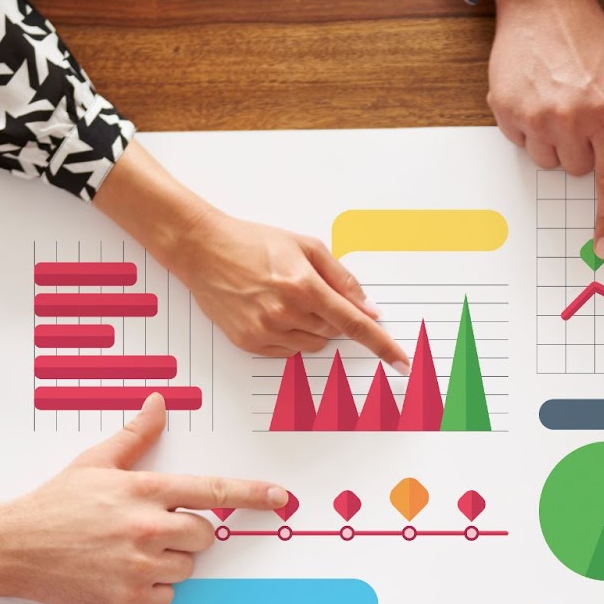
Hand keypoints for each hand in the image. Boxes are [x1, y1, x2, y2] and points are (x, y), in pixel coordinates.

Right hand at [0, 393, 288, 603]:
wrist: (14, 548)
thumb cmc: (55, 505)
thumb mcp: (96, 462)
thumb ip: (136, 435)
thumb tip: (159, 402)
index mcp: (145, 491)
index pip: (213, 491)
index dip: (251, 495)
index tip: (280, 498)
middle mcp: (148, 527)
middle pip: (205, 535)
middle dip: (187, 533)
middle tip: (150, 530)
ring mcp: (140, 566)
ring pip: (187, 567)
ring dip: (168, 562)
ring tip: (127, 552)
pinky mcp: (129, 599)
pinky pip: (167, 597)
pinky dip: (151, 590)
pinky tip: (121, 575)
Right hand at [168, 210, 409, 368]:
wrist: (203, 250)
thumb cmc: (253, 243)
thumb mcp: (305, 247)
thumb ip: (342, 278)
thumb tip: (369, 308)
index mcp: (303, 285)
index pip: (354, 323)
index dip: (381, 344)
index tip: (401, 361)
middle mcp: (285, 312)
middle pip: (333, 332)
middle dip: (331, 315)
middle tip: (308, 291)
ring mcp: (265, 331)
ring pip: (312, 344)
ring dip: (311, 326)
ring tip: (284, 297)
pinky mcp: (250, 343)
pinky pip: (288, 351)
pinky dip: (290, 335)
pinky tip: (270, 310)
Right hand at [490, 0, 603, 259]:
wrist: (545, 5)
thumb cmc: (593, 42)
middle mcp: (571, 118)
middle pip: (577, 171)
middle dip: (583, 150)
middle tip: (583, 113)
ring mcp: (534, 116)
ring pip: (548, 162)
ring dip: (555, 141)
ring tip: (558, 101)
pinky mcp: (506, 110)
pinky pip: (521, 143)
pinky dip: (529, 127)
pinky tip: (537, 96)